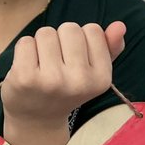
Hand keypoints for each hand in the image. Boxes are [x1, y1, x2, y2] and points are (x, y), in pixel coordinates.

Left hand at [1, 21, 126, 127]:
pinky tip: (27, 68)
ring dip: (41, 44)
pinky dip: (24, 50)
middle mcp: (79, 81)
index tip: (75, 61)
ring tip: (42, 66)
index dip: (81, 40)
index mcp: (101, 79)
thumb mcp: (93, 72)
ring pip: (46, 33)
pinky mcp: (26, 78)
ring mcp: (51, 80)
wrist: (37, 119)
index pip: (93, 30)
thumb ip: (109, 47)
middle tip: (57, 63)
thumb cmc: (66, 88)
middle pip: (70, 28)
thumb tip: (119, 25)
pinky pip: (25, 42)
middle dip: (61, 39)